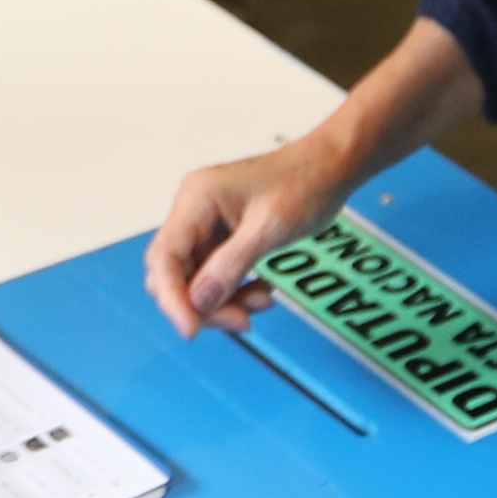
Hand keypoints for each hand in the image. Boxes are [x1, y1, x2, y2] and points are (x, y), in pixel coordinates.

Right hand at [146, 136, 364, 339]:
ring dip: (224, 302)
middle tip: (241, 320)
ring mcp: (206, 225)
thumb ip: (231, 266)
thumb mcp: (270, 228)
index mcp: (197, 199)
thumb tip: (198, 302)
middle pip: (175, 274)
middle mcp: (193, 211)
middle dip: (203, 304)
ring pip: (196, 281)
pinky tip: (261, 292)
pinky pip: (217, 276)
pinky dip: (236, 292)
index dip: (173, 298)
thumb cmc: (305, 182)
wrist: (330, 167)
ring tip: (261, 302)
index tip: (191, 330)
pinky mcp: (223, 238)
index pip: (165, 257)